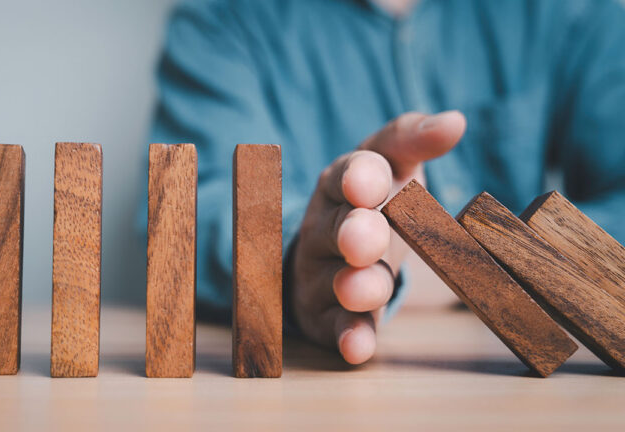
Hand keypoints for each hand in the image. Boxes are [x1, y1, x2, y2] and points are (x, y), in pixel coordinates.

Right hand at [291, 111, 466, 363]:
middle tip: (366, 239)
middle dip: (351, 234)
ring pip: (334, 279)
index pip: (347, 174)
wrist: (334, 251)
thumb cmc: (375, 201)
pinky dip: (346, 335)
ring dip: (352, 285)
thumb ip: (414, 139)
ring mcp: (323, 272)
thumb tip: (455, 119)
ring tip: (367, 291)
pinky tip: (358, 348)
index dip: (358, 179)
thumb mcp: (392, 164)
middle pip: (334, 228)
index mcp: (343, 184)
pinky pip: (335, 325)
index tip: (370, 183)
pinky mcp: (327, 314)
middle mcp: (327, 226)